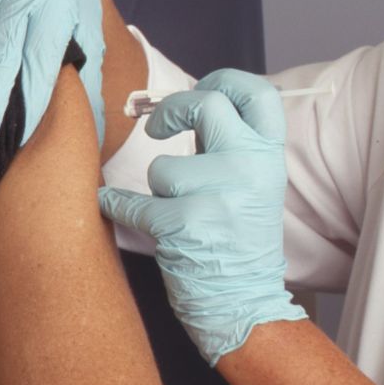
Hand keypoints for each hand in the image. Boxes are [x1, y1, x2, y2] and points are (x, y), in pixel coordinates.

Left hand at [97, 69, 306, 365]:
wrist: (243, 305)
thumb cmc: (237, 240)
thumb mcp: (249, 184)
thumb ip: (225, 144)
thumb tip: (181, 103)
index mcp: (270, 157)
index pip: (259, 94)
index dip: (224, 79)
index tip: (199, 86)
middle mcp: (251, 169)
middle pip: (206, 105)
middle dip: (170, 110)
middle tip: (155, 127)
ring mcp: (220, 197)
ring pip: (163, 166)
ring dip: (156, 188)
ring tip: (171, 210)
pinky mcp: (186, 226)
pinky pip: (134, 202)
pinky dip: (117, 206)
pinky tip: (114, 207)